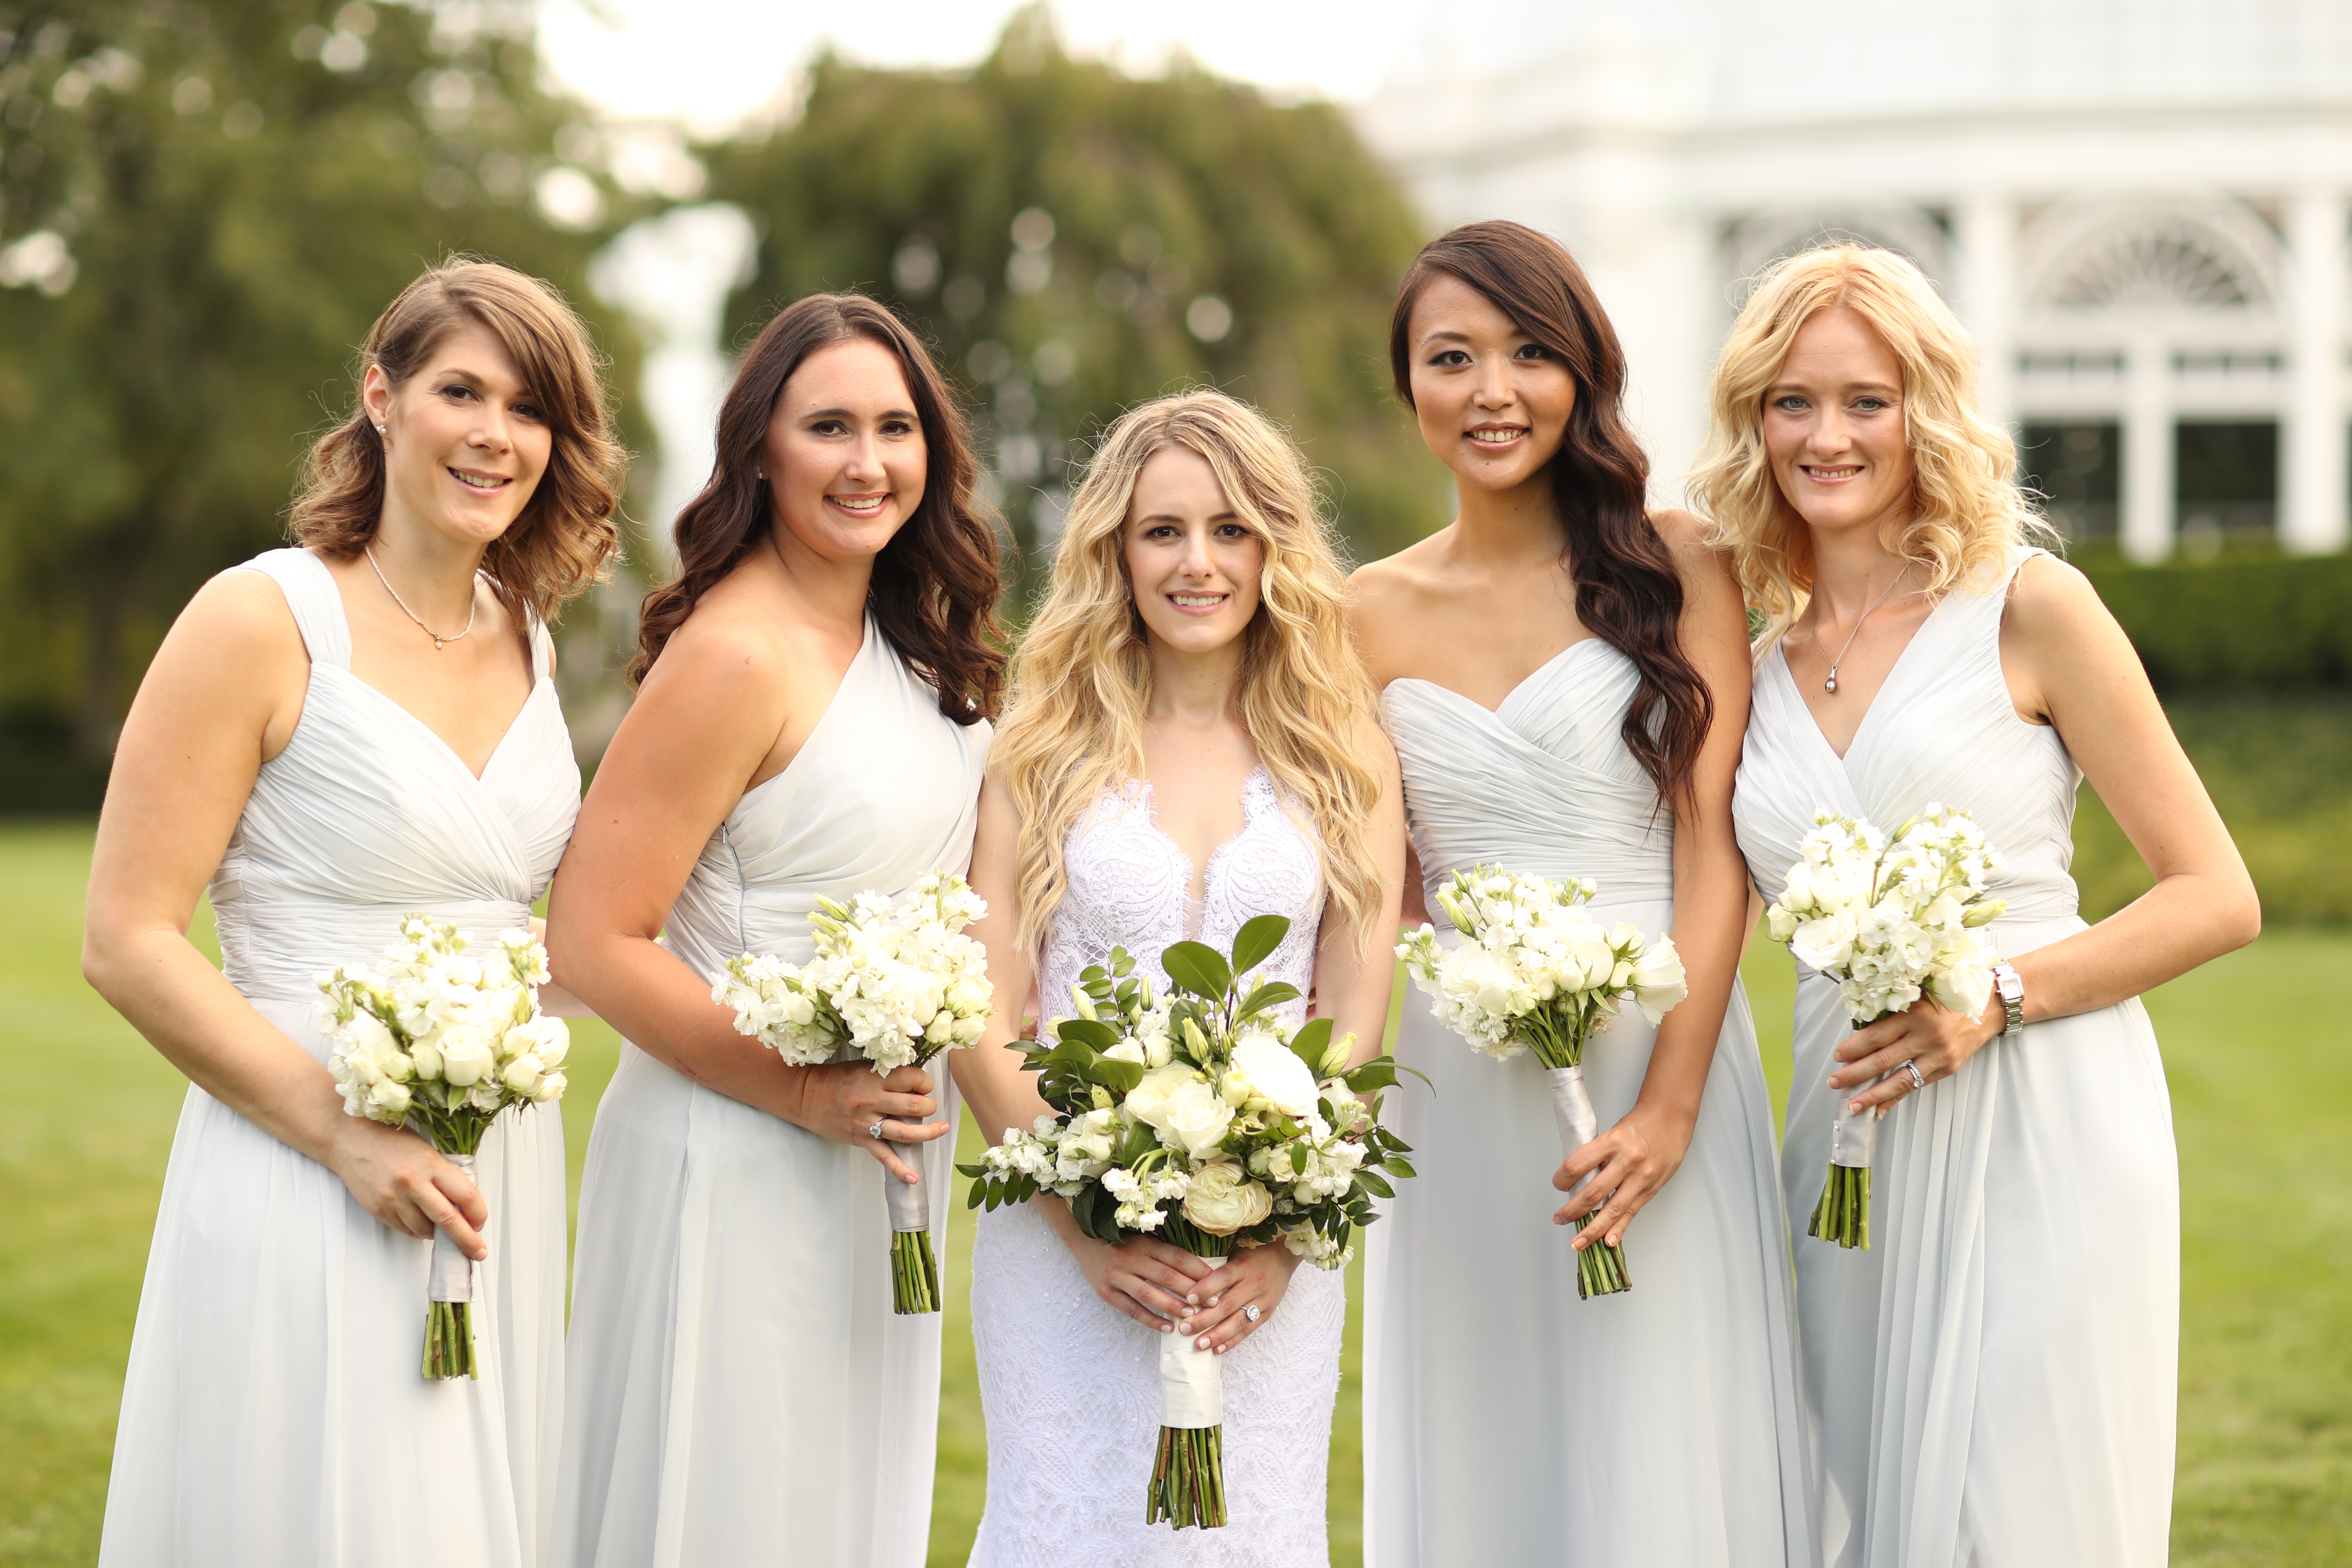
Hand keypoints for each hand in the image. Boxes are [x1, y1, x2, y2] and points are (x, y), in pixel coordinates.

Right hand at [325, 1117, 489, 1259]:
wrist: (350, 1139)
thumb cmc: (391, 1140)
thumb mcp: (427, 1150)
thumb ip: (444, 1175)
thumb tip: (464, 1203)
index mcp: (431, 1164)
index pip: (467, 1195)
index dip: (479, 1213)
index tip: (481, 1222)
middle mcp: (413, 1183)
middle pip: (449, 1220)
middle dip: (467, 1240)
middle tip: (478, 1251)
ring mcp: (394, 1199)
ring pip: (425, 1229)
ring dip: (439, 1234)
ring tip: (444, 1229)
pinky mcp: (379, 1210)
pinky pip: (405, 1229)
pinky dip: (418, 1230)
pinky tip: (422, 1223)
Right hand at [789, 1061, 948, 1182]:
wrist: (807, 1095)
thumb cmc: (837, 1079)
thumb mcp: (864, 1067)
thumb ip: (889, 1073)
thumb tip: (917, 1080)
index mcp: (874, 1078)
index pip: (912, 1079)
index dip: (925, 1081)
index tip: (924, 1083)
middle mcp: (872, 1101)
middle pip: (914, 1106)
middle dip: (929, 1105)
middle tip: (929, 1104)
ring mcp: (867, 1124)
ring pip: (905, 1132)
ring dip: (928, 1132)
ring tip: (941, 1128)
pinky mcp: (862, 1140)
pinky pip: (884, 1157)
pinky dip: (899, 1169)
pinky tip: (913, 1177)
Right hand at [1056, 1222, 1214, 1331]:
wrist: (1084, 1242)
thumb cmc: (1122, 1242)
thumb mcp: (1144, 1239)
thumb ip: (1165, 1252)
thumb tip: (1200, 1270)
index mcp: (1145, 1243)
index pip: (1177, 1257)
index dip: (1198, 1271)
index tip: (1216, 1284)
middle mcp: (1131, 1258)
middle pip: (1166, 1276)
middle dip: (1192, 1292)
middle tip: (1212, 1304)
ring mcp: (1117, 1276)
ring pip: (1149, 1294)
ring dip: (1172, 1306)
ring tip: (1191, 1316)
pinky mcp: (1106, 1292)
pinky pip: (1131, 1309)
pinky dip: (1150, 1320)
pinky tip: (1166, 1327)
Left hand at [1181, 1242, 1301, 1352]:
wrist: (1283, 1256)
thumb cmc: (1252, 1253)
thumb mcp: (1235, 1251)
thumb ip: (1217, 1266)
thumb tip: (1188, 1280)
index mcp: (1243, 1266)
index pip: (1222, 1278)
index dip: (1205, 1289)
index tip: (1188, 1299)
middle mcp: (1254, 1284)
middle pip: (1228, 1304)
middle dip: (1205, 1319)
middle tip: (1185, 1329)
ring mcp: (1263, 1300)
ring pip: (1238, 1321)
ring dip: (1217, 1335)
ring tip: (1199, 1344)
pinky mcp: (1267, 1313)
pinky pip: (1249, 1329)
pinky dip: (1233, 1341)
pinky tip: (1217, 1349)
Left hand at [1551, 1101, 1695, 1247]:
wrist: (1670, 1120)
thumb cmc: (1639, 1125)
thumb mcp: (1612, 1132)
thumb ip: (1597, 1155)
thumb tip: (1576, 1180)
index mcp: (1611, 1142)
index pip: (1578, 1164)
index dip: (1562, 1179)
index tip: (1557, 1185)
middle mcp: (1627, 1160)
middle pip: (1593, 1192)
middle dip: (1572, 1211)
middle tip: (1559, 1219)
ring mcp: (1641, 1177)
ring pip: (1612, 1209)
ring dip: (1593, 1229)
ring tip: (1578, 1242)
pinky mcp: (1651, 1189)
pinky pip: (1632, 1212)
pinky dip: (1619, 1229)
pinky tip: (1608, 1241)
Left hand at [1828, 992, 2004, 1114]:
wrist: (1988, 1007)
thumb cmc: (1947, 997)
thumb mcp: (1918, 996)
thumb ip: (1893, 1010)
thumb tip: (1860, 1031)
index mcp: (1915, 1015)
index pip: (1876, 1035)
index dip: (1854, 1048)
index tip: (1837, 1056)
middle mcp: (1926, 1037)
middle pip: (1883, 1060)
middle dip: (1855, 1073)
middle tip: (1834, 1081)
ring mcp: (1937, 1056)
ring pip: (1899, 1080)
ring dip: (1873, 1095)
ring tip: (1852, 1105)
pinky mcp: (1946, 1069)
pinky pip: (1916, 1087)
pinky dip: (1896, 1099)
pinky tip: (1880, 1110)